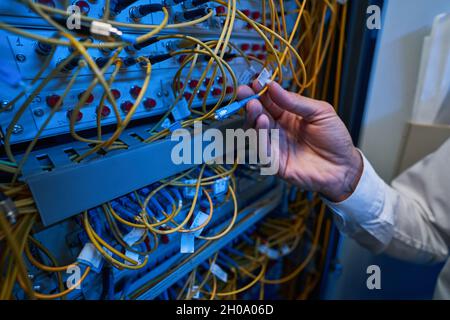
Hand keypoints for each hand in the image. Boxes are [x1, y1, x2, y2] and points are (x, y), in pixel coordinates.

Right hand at [237, 81, 362, 201]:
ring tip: (254, 106)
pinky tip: (262, 123)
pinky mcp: (275, 163)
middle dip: (250, 102)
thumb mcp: (320, 112)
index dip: (260, 92)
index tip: (254, 82)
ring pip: (256, 131)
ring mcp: (275, 146)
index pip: (269, 101)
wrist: (344, 167)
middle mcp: (278, 130)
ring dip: (252, 117)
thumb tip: (273, 86)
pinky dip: (259, 136)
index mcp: (288, 116)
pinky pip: (262, 150)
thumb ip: (295, 101)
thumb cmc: (335, 140)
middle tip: (245, 92)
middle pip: (258, 115)